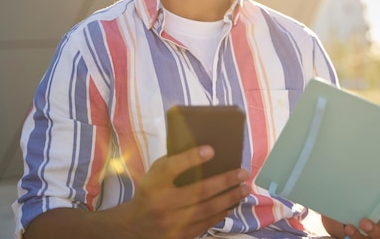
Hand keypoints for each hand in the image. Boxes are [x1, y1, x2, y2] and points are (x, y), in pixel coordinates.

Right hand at [25, 145, 250, 238]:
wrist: (135, 225)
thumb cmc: (151, 191)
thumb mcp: (155, 173)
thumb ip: (174, 162)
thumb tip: (206, 151)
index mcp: (154, 183)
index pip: (172, 168)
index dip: (191, 158)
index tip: (211, 150)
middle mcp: (163, 203)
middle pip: (199, 191)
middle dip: (225, 181)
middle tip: (243, 173)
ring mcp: (172, 223)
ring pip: (208, 209)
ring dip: (230, 198)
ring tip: (244, 188)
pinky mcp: (181, 235)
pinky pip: (207, 223)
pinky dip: (222, 212)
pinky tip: (232, 203)